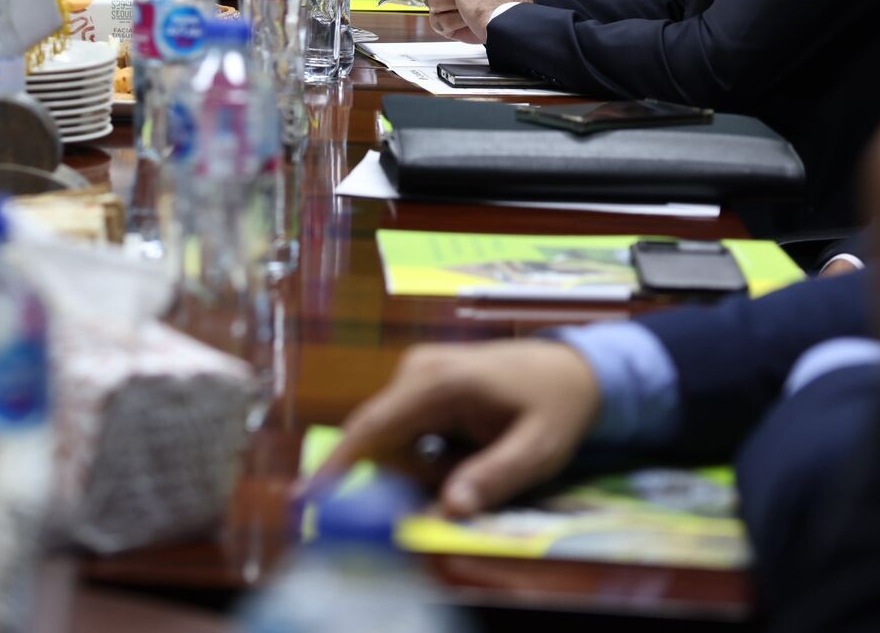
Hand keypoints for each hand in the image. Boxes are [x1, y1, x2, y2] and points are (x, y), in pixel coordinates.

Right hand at [298, 341, 600, 517]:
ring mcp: (413, 375)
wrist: (570, 369)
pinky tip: (468, 447)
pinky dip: (428, 455)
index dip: (339, 463)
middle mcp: (414, 372)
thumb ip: (494, 477)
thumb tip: (447, 510)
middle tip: (462, 485)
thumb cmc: (556, 407)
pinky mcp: (417, 385)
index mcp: (438, 382)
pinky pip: (404, 433)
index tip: (309, 496)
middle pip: (381, 441)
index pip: (374, 427)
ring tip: (480, 456)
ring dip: (424, 468)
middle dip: (408, 477)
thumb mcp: (538, 450)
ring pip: (393, 441)